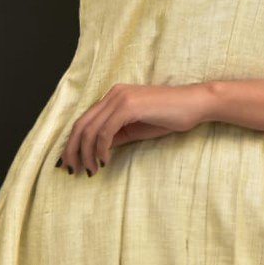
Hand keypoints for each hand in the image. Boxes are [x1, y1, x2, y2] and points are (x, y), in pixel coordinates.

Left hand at [57, 82, 207, 175]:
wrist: (193, 104)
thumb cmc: (169, 117)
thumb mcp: (135, 129)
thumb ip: (115, 136)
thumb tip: (95, 151)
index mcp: (113, 96)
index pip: (84, 120)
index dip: (73, 142)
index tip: (70, 162)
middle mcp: (113, 94)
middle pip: (81, 124)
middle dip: (72, 150)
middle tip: (71, 170)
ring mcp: (120, 98)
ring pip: (91, 129)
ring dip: (87, 153)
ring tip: (90, 170)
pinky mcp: (129, 106)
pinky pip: (106, 131)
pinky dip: (101, 149)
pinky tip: (104, 161)